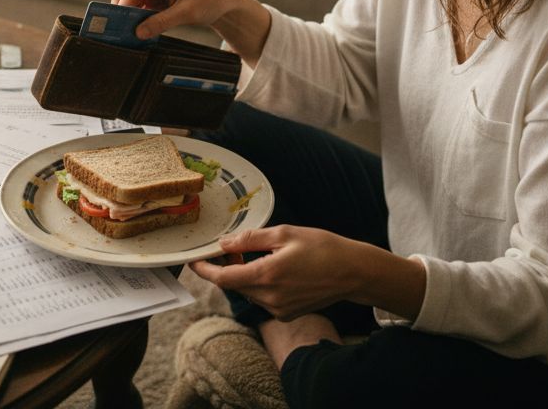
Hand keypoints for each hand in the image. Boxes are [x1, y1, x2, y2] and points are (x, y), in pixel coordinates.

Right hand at [110, 0, 270, 62]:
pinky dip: (134, 18)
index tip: (117, 25)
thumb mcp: (186, 14)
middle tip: (118, 32)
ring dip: (126, 16)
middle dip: (120, 11)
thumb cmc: (207, 1)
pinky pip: (136, 7)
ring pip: (128, 0)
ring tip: (126, 33)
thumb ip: (161, 22)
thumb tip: (137, 33)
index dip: (122, 7)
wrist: (220, 2)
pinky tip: (136, 30)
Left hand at [189, 226, 426, 321]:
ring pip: (249, 291)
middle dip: (229, 267)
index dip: (205, 270)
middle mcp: (269, 298)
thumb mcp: (285, 234)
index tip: (193, 261)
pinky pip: (263, 298)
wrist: (354, 273)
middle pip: (235, 284)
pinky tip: (277, 269)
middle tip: (234, 247)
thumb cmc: (323, 248)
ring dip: (246, 275)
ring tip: (264, 255)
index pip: (223, 278)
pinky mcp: (286, 314)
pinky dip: (261, 284)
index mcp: (266, 276)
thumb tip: (224, 244)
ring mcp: (278, 309)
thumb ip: (250, 240)